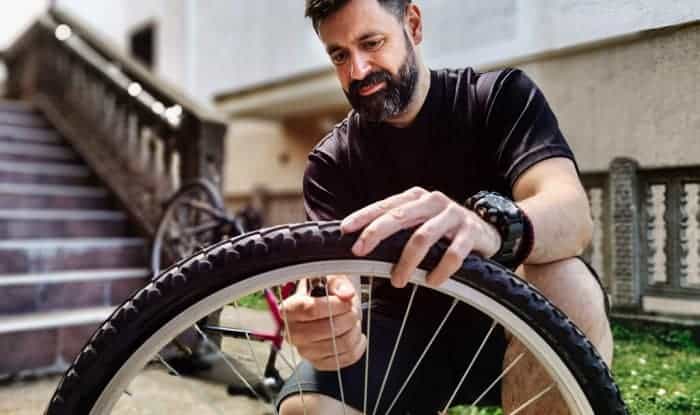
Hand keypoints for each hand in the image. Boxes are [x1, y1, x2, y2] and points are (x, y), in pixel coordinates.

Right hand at [280, 275, 365, 370]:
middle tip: (352, 309)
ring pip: (339, 345)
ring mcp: (305, 351)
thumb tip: (345, 294)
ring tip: (352, 321)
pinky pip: (346, 358)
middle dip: (348, 317)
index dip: (334, 305)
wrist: (328, 307)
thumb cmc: (327, 292)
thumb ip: (338, 283)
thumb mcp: (331, 278)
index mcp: (289, 309)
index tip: (346, 301)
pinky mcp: (319, 363)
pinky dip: (357, 345)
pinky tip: (354, 334)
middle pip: (327, 329)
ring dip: (354, 330)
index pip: (310, 310)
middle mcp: (293, 332)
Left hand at [340, 187, 500, 287]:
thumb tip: (359, 244)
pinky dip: (440, 270)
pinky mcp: (471, 232)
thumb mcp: (419, 222)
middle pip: (399, 216)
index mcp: (416, 198)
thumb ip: (396, 228)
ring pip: (423, 237)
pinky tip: (432, 282)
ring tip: (397, 281)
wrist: (488, 229)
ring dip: (407, 261)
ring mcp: (453, 215)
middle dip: (376, 234)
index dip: (364, 217)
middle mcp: (433, 202)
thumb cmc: (444, 229)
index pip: (385, 206)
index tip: (345, 230)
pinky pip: (453, 254)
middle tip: (360, 252)